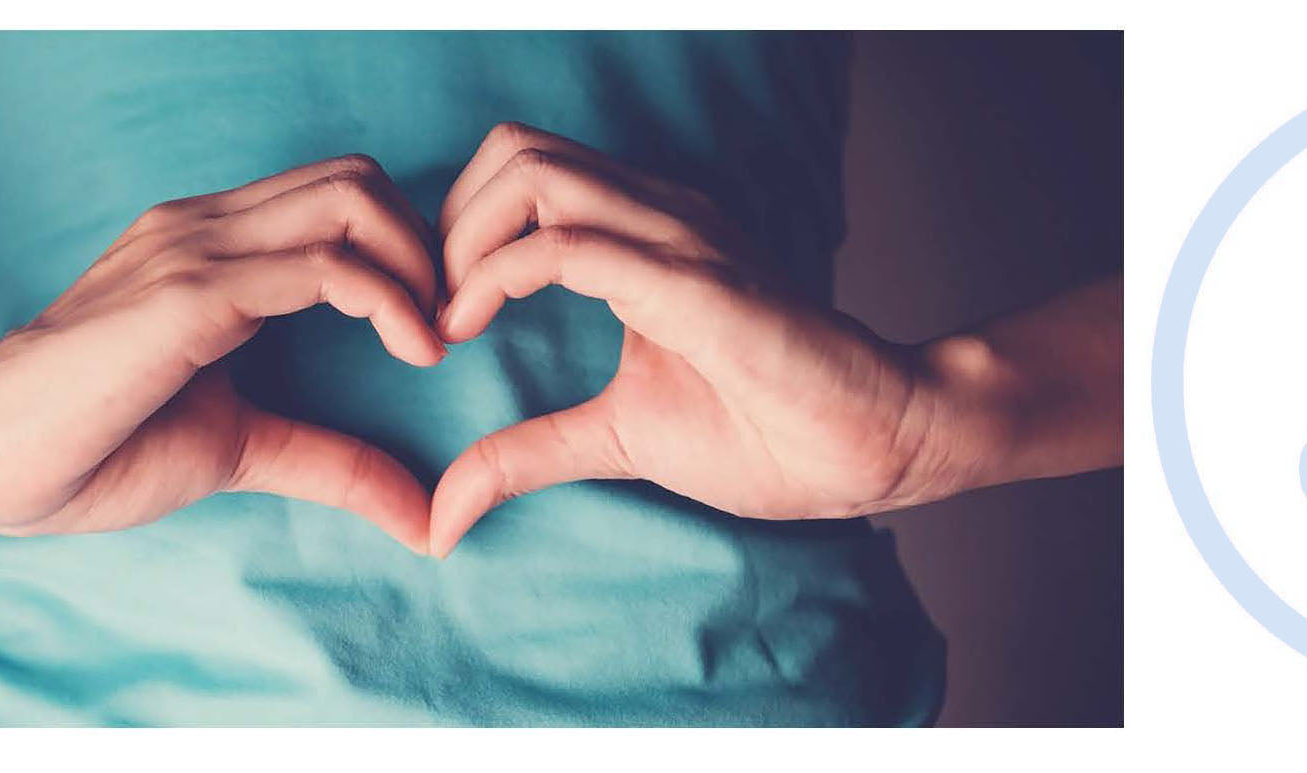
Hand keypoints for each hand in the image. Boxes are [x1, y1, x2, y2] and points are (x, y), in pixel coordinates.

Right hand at [0, 155, 445, 547]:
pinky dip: (389, 300)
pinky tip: (413, 352)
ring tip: (435, 341)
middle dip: (429, 244)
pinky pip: (324, 266)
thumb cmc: (88, 448)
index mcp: (211, 246)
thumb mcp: (238, 449)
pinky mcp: (191, 294)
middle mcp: (206, 227)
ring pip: (353, 202)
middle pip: (360, 179)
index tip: (437, 328)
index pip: (340, 195)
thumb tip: (423, 517)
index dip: (408, 248)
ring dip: (421, 266)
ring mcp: (196, 251)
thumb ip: (330, 462)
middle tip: (449, 325)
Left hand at [424, 124, 1014, 555]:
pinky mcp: (693, 282)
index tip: (435, 316)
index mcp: (645, 233)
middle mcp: (659, 215)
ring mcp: (678, 238)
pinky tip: (470, 326)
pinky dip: (497, 276)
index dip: (458, 230)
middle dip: (448, 219)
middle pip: (514, 149)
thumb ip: (526, 455)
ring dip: (463, 239)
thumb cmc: (769, 433)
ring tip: (450, 316)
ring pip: (533, 173)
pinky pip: (571, 244)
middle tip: (432, 306)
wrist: (874, 444)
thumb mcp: (616, 439)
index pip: (524, 171)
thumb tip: (441, 512)